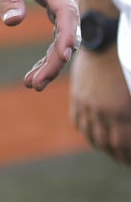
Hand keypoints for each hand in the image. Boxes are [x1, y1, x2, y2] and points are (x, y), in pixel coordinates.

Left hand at [0, 0, 79, 90]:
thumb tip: (12, 22)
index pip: (67, 12)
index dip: (66, 37)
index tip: (61, 58)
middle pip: (69, 31)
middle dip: (54, 61)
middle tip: (33, 84)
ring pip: (65, 36)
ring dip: (52, 62)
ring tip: (32, 84)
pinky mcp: (58, 3)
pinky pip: (60, 32)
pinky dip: (50, 52)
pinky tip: (36, 70)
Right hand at [70, 46, 130, 163]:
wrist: (106, 41)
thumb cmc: (127, 66)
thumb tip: (130, 133)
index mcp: (120, 112)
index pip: (122, 146)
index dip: (127, 157)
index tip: (130, 160)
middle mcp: (100, 111)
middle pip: (106, 144)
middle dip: (116, 155)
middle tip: (124, 159)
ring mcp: (86, 103)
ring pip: (90, 134)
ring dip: (101, 146)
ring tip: (110, 149)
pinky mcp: (77, 95)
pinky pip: (78, 121)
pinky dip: (86, 131)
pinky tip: (94, 135)